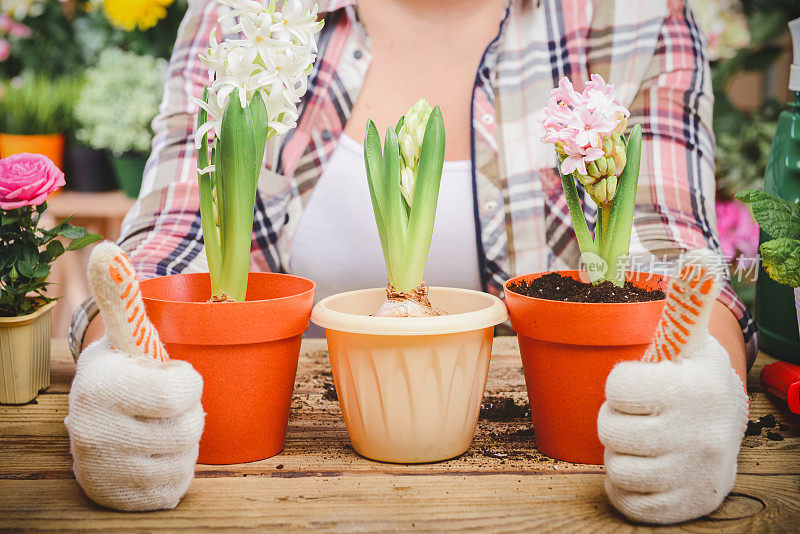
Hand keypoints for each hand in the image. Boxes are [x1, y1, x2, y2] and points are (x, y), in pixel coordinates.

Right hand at [64, 243, 203, 510]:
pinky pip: (177, 485)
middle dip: (189, 412)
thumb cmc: (124, 376)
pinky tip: (154, 455)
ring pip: (188, 456)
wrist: (94, 426)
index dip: (187, 382)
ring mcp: (107, 471)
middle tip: (164, 406)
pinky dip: (176, 470)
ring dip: (184, 440)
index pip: (181, 392)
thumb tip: (104, 248)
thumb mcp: (123, 338)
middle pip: (191, 427)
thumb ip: (121, 298)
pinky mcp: (120, 498)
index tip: (167, 377)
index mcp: (101, 386)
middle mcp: (95, 433)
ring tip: (158, 427)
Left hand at [598, 252, 748, 523]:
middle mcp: (701, 435)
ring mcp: (693, 475)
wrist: (725, 432)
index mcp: (697, 388)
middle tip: (638, 413)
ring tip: (642, 439)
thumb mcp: (690, 341)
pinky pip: (625, 500)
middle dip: (615, 419)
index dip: (619, 383)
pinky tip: (644, 466)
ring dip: (619, 452)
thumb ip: (687, 303)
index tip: (639, 381)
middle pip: (610, 429)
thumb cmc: (689, 380)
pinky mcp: (683, 506)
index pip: (617, 387)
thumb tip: (701, 253)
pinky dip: (624, 486)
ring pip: (615, 467)